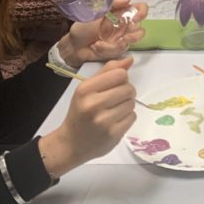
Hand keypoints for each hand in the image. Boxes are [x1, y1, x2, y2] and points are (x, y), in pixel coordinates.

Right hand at [39, 57, 136, 176]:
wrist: (71, 144)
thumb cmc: (80, 112)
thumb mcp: (87, 88)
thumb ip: (108, 71)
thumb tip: (129, 59)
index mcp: (85, 90)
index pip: (119, 74)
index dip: (121, 78)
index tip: (114, 85)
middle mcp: (93, 104)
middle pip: (128, 88)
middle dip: (126, 92)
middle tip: (115, 99)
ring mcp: (104, 121)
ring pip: (132, 103)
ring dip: (127, 105)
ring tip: (114, 111)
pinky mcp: (113, 134)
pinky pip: (132, 117)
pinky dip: (127, 117)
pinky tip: (115, 121)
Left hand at [61, 0, 148, 64]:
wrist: (73, 45)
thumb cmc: (83, 27)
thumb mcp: (95, 11)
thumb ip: (111, 3)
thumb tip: (127, 0)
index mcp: (120, 13)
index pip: (139, 8)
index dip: (142, 12)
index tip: (135, 18)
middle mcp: (124, 25)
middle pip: (141, 28)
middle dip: (135, 34)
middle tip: (125, 37)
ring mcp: (121, 38)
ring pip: (133, 41)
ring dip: (122, 43)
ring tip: (107, 43)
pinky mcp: (117, 50)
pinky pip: (119, 50)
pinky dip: (107, 48)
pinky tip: (97, 46)